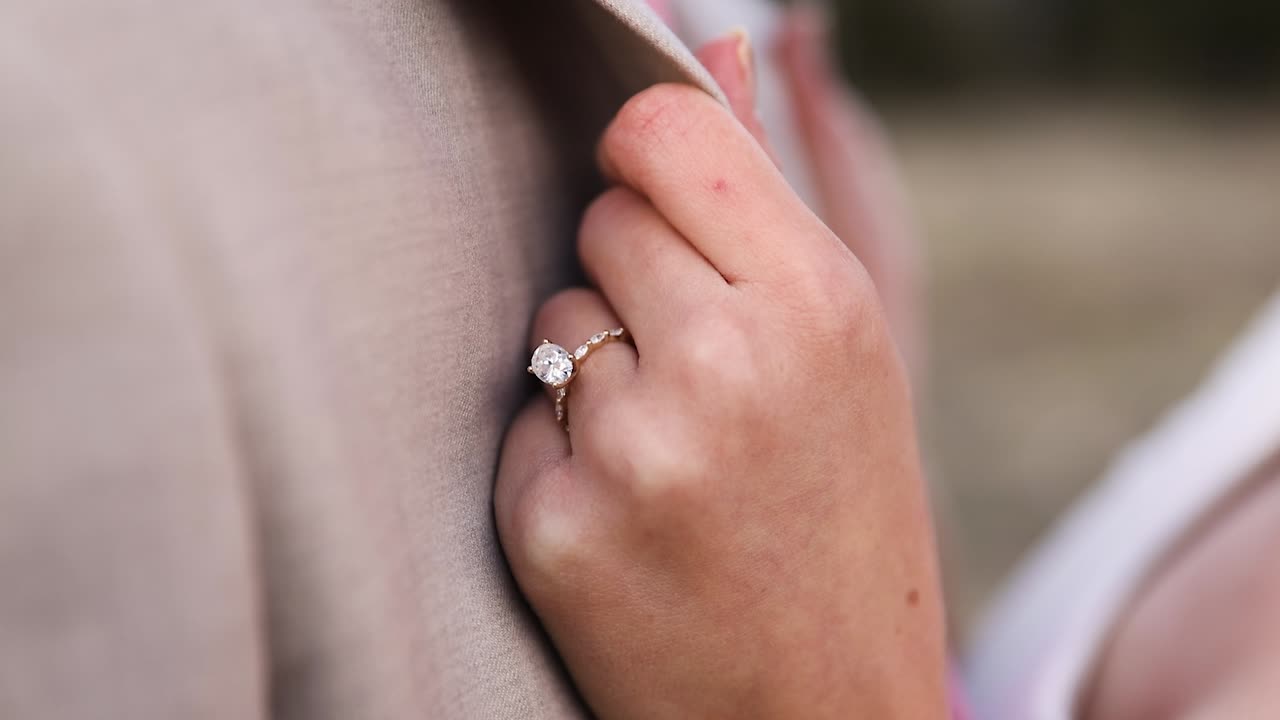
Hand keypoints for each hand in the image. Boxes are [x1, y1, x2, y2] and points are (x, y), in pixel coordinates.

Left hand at [495, 50, 945, 719]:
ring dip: (595, 367)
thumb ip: (769, 196)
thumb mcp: (848, 358)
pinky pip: (524, 422)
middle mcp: (728, 365)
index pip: (663, 131)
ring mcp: (637, 450)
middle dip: (633, 274)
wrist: (823, 715)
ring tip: (674, 455)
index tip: (657, 196)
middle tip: (695, 368)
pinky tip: (631, 518)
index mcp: (817, 305)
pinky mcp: (558, 527)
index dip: (646, 157)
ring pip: (553, 318)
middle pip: (600, 218)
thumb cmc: (843, 525)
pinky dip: (563, 456)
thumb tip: (716, 39)